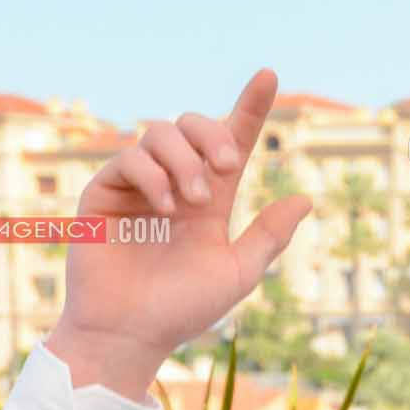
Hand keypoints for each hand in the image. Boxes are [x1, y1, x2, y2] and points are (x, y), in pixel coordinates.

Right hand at [46, 68, 312, 397]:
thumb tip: (305, 199)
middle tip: (224, 166)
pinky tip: (165, 207)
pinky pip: (129, 158)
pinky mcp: (104, 193)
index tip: (270, 75)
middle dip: (212, 134)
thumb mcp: (238, 273)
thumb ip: (268, 236)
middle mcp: (174, 185)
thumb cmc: (182, 310)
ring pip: (160, 134)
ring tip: (192, 202)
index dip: (250, 107)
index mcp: (210, 200)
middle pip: (192, 126)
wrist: (130, 333)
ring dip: (184, 160)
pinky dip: (153, 175)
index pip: (231, 142)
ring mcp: (137, 186)